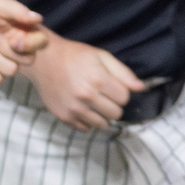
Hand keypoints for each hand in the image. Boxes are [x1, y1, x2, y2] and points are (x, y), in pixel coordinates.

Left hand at [0, 0, 46, 85]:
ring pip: (11, 71)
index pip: (41, 42)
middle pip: (29, 60)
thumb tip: (38, 18)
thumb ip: (17, 11)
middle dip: (10, 52)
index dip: (32, 45)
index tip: (14, 39)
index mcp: (21, 29)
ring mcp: (1, 59)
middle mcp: (15, 46)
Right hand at [24, 34, 145, 130]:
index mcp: (98, 80)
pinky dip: (88, 121)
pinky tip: (84, 109)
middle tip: (105, 95)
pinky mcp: (63, 117)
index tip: (113, 87)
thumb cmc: (75, 56)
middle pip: (116, 114)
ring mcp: (74, 109)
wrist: (43, 60)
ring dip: (103, 115)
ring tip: (95, 103)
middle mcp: (86, 97)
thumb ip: (123, 73)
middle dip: (114, 105)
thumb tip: (141, 88)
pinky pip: (85, 128)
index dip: (121, 92)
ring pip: (102, 124)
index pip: (124, 98)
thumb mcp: (101, 56)